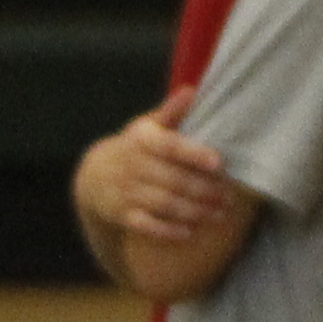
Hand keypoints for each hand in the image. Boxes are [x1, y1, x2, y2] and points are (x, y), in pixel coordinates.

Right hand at [73, 108, 228, 244]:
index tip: (218, 163)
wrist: (94, 177)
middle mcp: (133, 166)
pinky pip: (147, 225)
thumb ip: (170, 113)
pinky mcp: (123, 215)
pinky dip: (167, 230)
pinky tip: (189, 231)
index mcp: (142, 141)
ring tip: (220, 214)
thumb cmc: (133, 149)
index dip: (194, 155)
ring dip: (195, 212)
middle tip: (228, 197)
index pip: (170, 147)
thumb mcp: (146, 127)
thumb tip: (191, 90)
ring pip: (165, 204)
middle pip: (174, 180)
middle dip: (204, 190)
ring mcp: (126, 192)